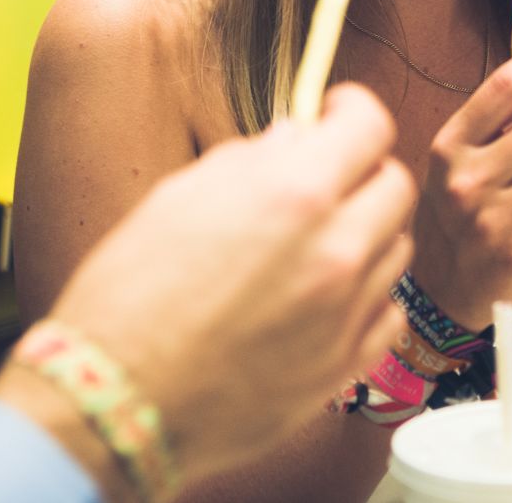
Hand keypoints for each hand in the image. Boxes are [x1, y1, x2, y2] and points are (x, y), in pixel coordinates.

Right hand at [42, 83, 416, 485]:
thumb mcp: (177, 197)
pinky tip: (325, 296)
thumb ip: (249, 162)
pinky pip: (388, 313)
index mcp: (292, 193)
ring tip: (317, 242)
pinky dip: (367, 296)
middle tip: (326, 178)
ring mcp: (347, 313)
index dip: (351, 110)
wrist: (115, 400)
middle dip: (363, 171)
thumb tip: (293, 141)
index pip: (369, 125)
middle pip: (396, 186)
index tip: (335, 114)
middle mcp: (335, 249)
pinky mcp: (345, 367)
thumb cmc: (129, 295)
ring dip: (366, 232)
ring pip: (397, 248)